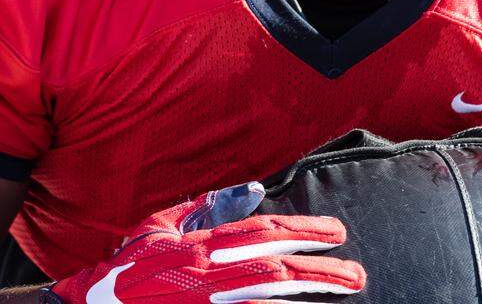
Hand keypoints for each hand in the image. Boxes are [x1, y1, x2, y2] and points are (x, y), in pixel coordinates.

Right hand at [44, 182, 364, 302]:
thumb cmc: (124, 269)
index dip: (304, 230)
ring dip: (310, 297)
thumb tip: (252, 189)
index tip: (338, 232)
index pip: (264, 233)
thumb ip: (206, 208)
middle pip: (276, 269)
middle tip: (357, 274)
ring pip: (270, 299)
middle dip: (321, 271)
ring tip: (346, 294)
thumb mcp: (161, 226)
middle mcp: (206, 276)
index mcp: (199, 246)